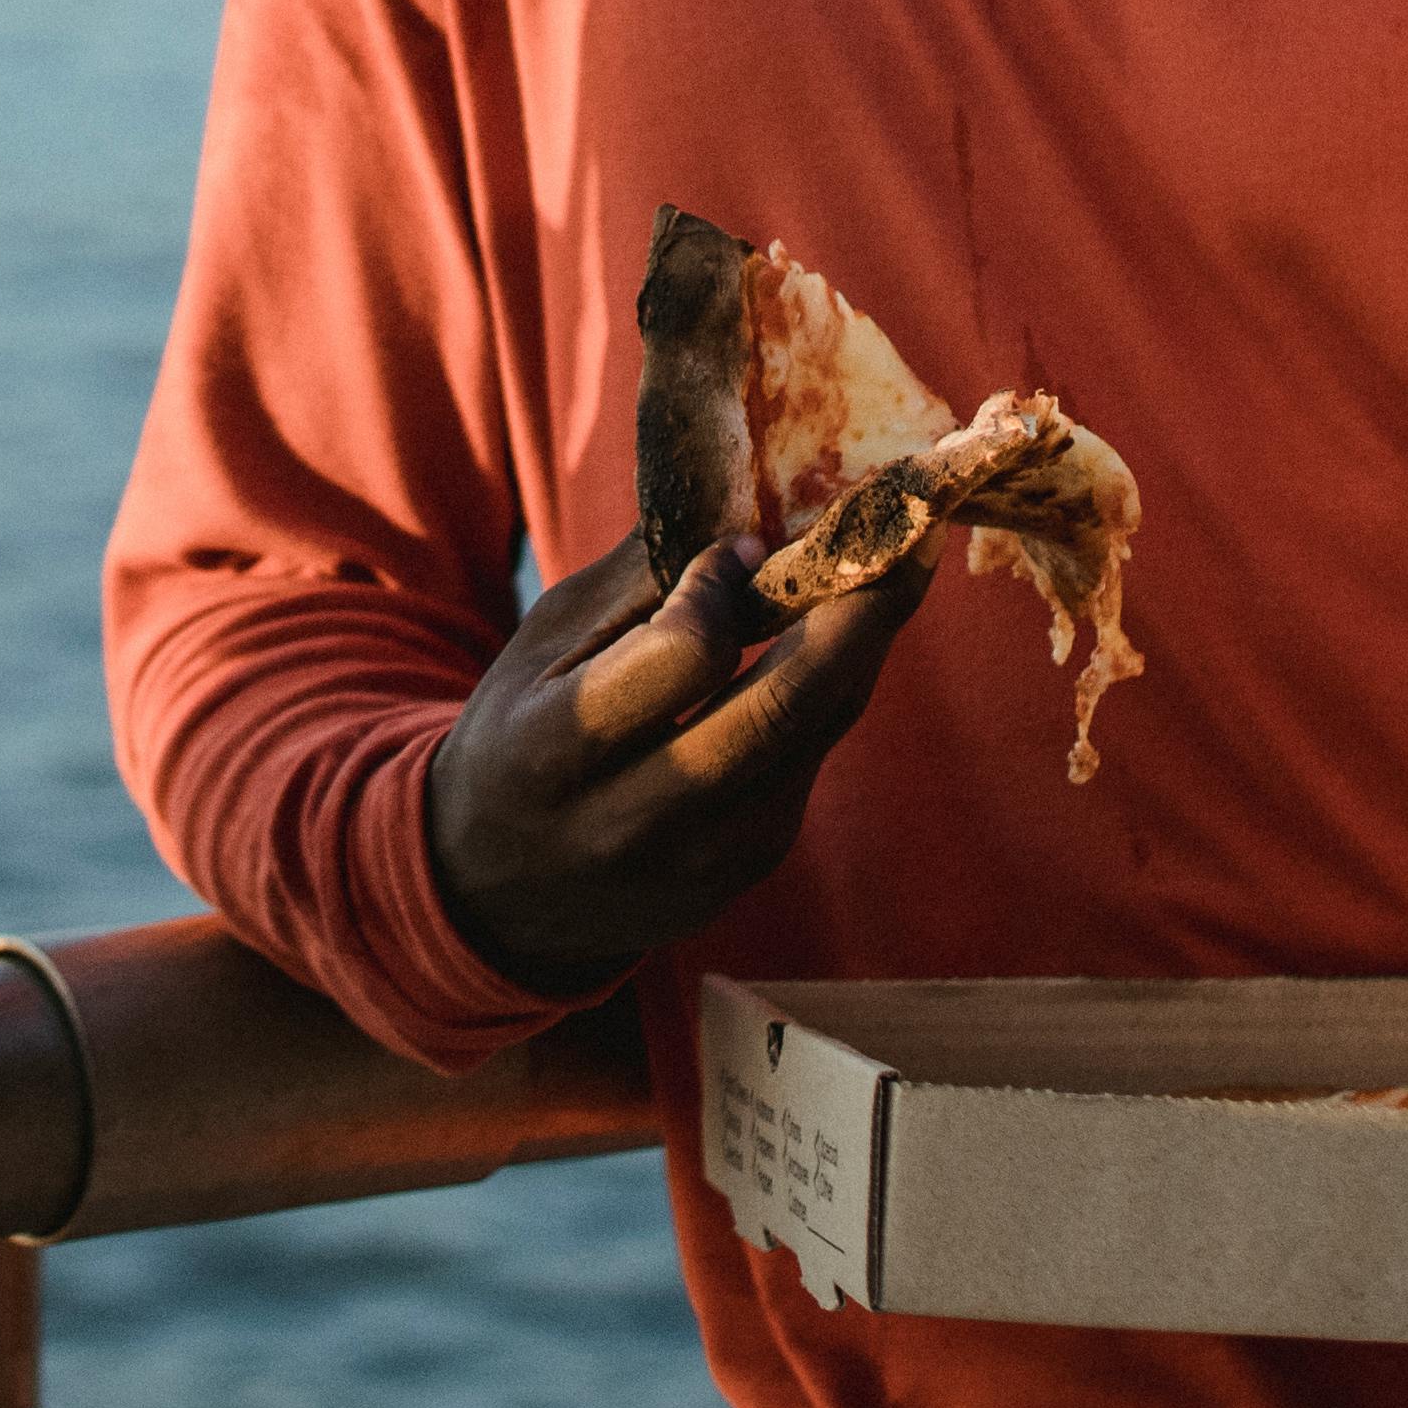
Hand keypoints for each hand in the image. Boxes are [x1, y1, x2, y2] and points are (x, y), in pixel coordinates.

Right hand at [420, 528, 928, 993]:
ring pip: (814, 733)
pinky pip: (807, 763)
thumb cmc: (518, 737)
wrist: (502, 893)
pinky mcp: (745, 872)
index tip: (740, 542)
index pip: (684, 656)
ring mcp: (703, 860)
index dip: (724, 589)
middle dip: (859, 612)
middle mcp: (637, 818)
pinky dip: (831, 691)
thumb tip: (742, 514)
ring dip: (864, 644)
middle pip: (783, 706)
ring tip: (899, 566)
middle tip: (905, 533)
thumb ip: (634, 584)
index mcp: (560, 749)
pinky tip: (843, 637)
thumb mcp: (538, 648)